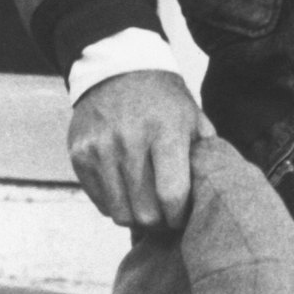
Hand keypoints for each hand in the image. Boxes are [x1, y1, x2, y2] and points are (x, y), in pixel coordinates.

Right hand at [69, 69, 214, 231]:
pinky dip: (116, 205)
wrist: (118, 71)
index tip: (183, 218)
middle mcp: (130, 141)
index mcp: (166, 131)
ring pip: (119, 212)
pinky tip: (128, 193)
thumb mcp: (193, 117)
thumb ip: (205, 154)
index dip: (179, 215)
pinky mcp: (79, 156)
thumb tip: (214, 192)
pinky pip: (99, 201)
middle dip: (159, 222)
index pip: (172, 193)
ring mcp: (100, 149)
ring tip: (149, 210)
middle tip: (167, 219)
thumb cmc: (164, 101)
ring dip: (136, 218)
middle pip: (144, 210)